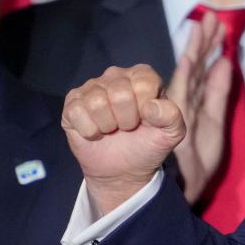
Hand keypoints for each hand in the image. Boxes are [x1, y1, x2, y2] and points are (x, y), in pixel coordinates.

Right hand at [62, 64, 185, 214]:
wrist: (123, 169)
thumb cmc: (148, 145)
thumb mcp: (171, 134)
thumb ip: (172, 116)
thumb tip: (150, 107)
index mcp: (143, 76)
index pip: (144, 84)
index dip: (146, 111)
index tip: (146, 121)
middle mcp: (116, 75)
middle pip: (119, 94)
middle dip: (126, 120)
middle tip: (127, 127)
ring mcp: (92, 87)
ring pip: (96, 103)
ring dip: (107, 126)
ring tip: (112, 129)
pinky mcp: (72, 102)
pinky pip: (76, 112)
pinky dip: (88, 130)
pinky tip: (96, 132)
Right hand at [167, 12, 232, 203]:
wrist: (181, 191)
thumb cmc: (196, 160)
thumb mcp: (215, 122)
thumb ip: (219, 92)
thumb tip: (224, 61)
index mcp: (194, 100)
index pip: (203, 67)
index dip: (208, 45)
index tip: (216, 22)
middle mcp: (183, 102)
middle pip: (194, 66)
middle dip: (202, 41)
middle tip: (211, 17)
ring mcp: (175, 112)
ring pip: (186, 77)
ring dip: (194, 52)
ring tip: (201, 29)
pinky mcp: (171, 125)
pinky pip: (178, 99)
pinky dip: (183, 80)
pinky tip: (187, 63)